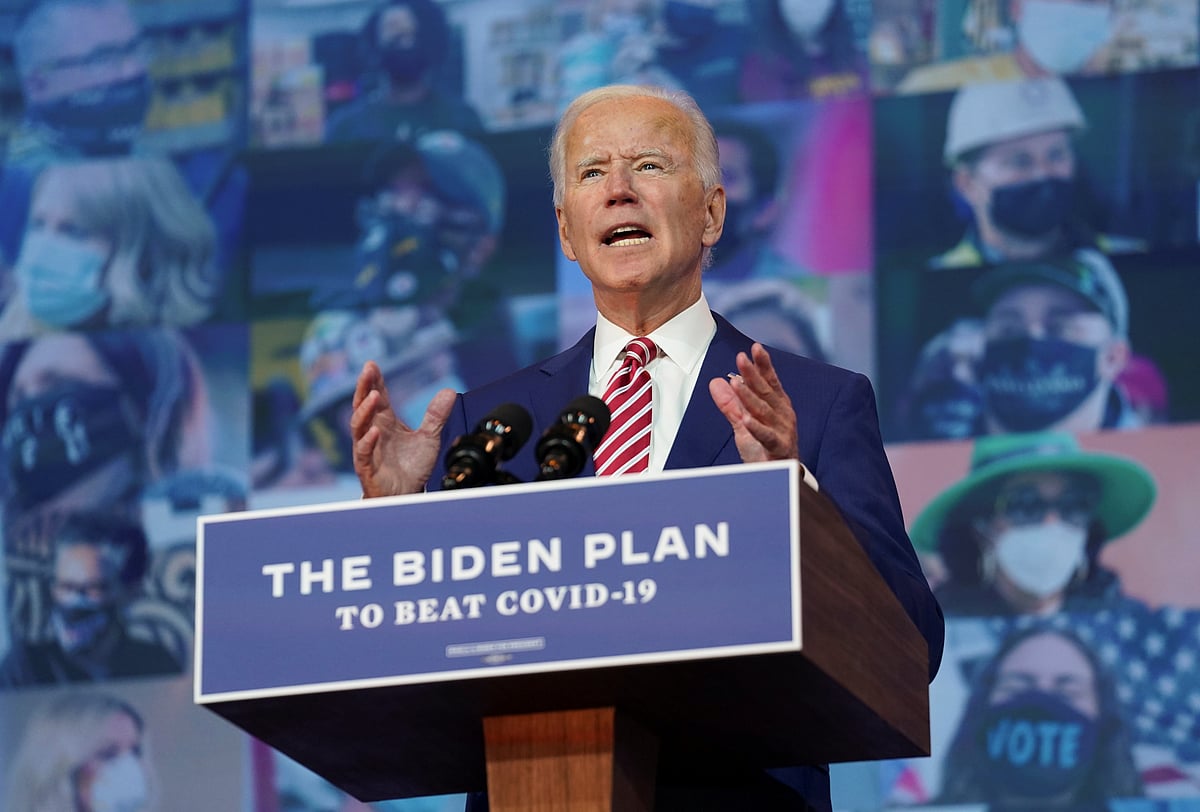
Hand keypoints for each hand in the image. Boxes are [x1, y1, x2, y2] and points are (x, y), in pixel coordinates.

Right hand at [350, 361, 455, 496]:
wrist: (407, 494)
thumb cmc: (412, 466)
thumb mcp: (428, 437)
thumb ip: (436, 415)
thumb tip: (449, 391)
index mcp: (385, 422)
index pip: (377, 397)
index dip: (374, 381)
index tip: (372, 364)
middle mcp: (372, 432)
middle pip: (363, 405)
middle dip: (364, 387)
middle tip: (367, 370)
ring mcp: (367, 448)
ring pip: (359, 426)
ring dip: (365, 410)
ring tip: (373, 395)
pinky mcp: (366, 466)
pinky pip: (363, 452)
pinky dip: (368, 441)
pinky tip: (375, 432)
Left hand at [708, 343, 798, 462]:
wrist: (779, 477)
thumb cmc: (765, 449)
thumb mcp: (744, 423)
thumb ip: (731, 403)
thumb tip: (716, 381)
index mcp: (777, 406)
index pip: (770, 381)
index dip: (763, 365)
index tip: (755, 348)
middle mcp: (783, 415)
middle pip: (766, 392)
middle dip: (753, 374)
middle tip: (741, 358)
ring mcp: (783, 431)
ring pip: (764, 412)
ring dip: (750, 397)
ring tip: (738, 384)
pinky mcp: (779, 448)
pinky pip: (766, 437)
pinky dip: (756, 428)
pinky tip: (746, 420)